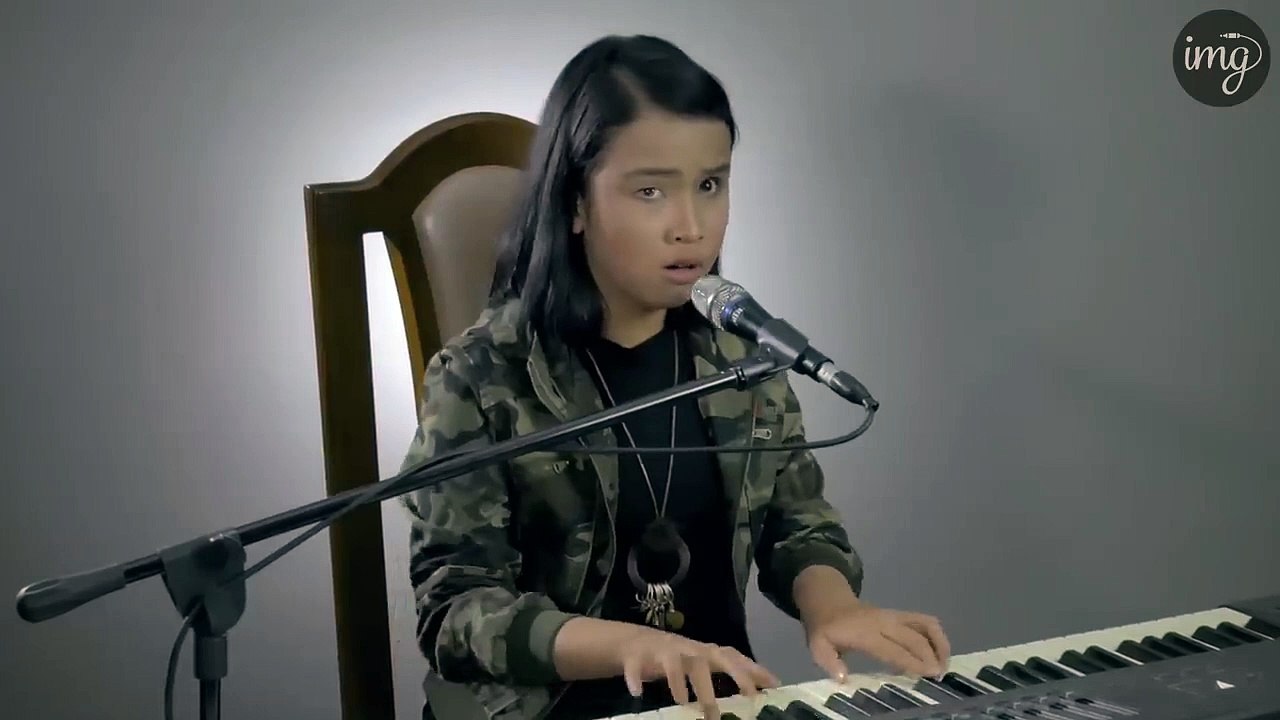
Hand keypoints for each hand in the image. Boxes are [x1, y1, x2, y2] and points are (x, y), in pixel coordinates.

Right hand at [617, 627, 779, 718]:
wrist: (637, 642)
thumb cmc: (680, 657)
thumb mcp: (707, 662)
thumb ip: (734, 670)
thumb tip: (771, 683)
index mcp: (706, 652)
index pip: (732, 658)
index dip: (749, 672)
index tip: (766, 691)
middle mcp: (687, 649)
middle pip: (704, 661)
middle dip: (709, 683)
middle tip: (721, 711)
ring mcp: (663, 652)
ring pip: (674, 665)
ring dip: (678, 684)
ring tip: (684, 704)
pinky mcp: (638, 657)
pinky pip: (635, 667)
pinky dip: (635, 679)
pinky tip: (637, 693)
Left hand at [804, 601, 950, 679]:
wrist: (827, 601)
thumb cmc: (825, 628)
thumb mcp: (817, 646)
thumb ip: (829, 662)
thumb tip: (843, 678)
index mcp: (864, 632)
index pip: (892, 648)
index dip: (911, 661)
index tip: (927, 674)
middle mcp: (883, 621)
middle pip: (914, 637)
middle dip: (929, 656)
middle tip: (939, 676)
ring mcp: (894, 615)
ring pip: (925, 624)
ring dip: (939, 643)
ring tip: (944, 666)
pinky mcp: (899, 614)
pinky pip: (924, 620)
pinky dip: (937, 634)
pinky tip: (940, 653)